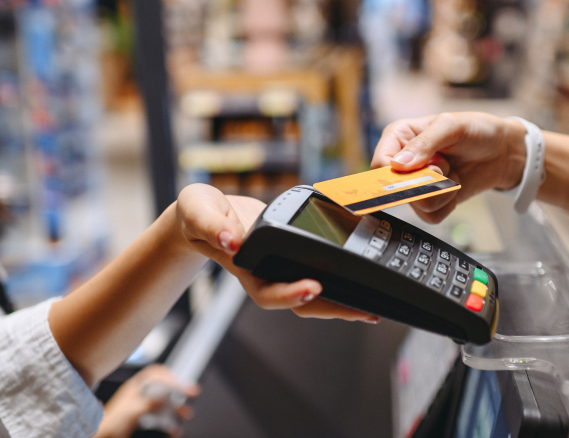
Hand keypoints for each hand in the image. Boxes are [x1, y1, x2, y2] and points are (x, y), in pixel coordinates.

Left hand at [95, 365, 197, 437]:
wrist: (104, 436)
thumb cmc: (110, 423)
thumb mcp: (129, 411)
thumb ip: (146, 403)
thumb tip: (163, 399)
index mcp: (136, 387)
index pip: (156, 373)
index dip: (170, 375)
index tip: (181, 384)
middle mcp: (141, 394)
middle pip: (164, 386)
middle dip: (179, 392)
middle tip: (193, 394)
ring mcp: (144, 406)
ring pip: (166, 402)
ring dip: (177, 408)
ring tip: (186, 414)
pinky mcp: (145, 419)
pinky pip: (162, 417)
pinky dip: (170, 422)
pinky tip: (173, 428)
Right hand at [174, 184, 377, 321]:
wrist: (207, 213)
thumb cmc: (200, 214)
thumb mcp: (197, 211)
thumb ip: (211, 224)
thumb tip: (230, 239)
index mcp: (245, 267)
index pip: (268, 292)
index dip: (290, 294)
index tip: (313, 287)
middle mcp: (266, 273)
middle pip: (300, 303)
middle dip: (331, 308)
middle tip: (363, 311)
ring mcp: (281, 268)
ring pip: (313, 293)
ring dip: (341, 302)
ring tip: (371, 309)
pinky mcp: (293, 256)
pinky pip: (318, 271)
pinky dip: (340, 278)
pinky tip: (362, 281)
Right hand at [371, 112, 526, 222]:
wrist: (503, 151)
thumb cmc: (478, 130)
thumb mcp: (451, 126)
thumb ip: (425, 143)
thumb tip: (398, 165)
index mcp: (398, 137)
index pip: (379, 164)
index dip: (398, 173)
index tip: (424, 167)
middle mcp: (403, 162)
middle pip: (396, 189)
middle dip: (426, 181)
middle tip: (445, 165)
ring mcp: (416, 184)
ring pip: (415, 205)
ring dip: (441, 192)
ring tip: (452, 173)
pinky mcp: (431, 201)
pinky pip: (430, 216)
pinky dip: (447, 205)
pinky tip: (455, 187)